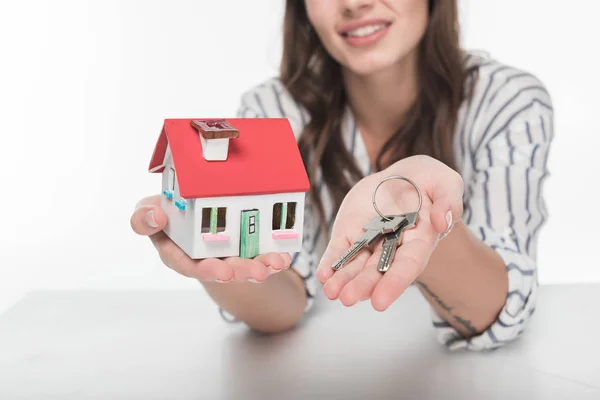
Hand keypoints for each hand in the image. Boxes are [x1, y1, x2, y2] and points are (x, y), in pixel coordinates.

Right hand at [130, 195, 292, 282]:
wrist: (193, 209)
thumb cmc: (167, 211)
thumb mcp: (148, 210)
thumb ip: (143, 217)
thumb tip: (156, 216)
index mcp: (175, 251)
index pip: (186, 264)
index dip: (204, 270)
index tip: (221, 272)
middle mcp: (200, 258)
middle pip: (220, 270)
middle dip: (239, 272)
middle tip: (256, 273)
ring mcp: (223, 255)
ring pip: (242, 265)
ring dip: (260, 266)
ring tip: (274, 264)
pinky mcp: (242, 249)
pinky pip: (259, 255)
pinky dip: (272, 256)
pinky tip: (285, 256)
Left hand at [316, 155, 463, 309]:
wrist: (402, 174)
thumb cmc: (428, 180)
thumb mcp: (445, 182)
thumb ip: (448, 200)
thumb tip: (442, 222)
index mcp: (420, 239)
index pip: (407, 265)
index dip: (394, 283)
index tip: (380, 301)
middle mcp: (393, 246)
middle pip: (377, 270)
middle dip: (362, 285)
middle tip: (347, 299)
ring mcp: (370, 240)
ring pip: (356, 265)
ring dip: (343, 280)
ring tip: (331, 292)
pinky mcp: (350, 231)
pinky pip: (340, 249)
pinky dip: (331, 262)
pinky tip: (323, 275)